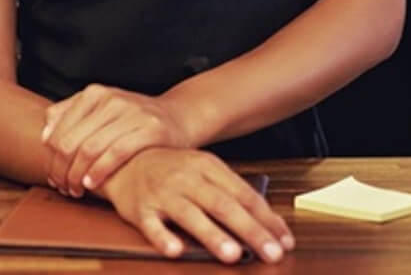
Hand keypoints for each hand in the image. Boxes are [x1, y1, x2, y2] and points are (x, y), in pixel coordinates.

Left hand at [41, 84, 192, 196]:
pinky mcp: (150, 128)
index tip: (52, 176)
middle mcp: (110, 98)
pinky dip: (100, 171)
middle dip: (61, 170)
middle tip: (62, 187)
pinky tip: (92, 183)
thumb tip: (44, 135)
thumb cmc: (132, 119)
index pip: (58, 129)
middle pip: (71, 141)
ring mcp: (131, 112)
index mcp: (94, 93)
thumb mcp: (101, 110)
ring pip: (90, 148)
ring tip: (75, 189)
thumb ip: (71, 116)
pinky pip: (117, 152)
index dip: (50, 157)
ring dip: (77, 175)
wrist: (177, 117)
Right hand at [101, 147, 294, 263]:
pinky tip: (176, 250)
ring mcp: (162, 193)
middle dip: (250, 230)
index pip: (243, 194)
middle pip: (222, 205)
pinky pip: (152, 225)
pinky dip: (163, 238)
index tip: (285, 241)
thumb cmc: (171, 168)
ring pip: (190, 215)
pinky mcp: (140, 208)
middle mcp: (186, 177)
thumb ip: (230, 193)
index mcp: (206, 166)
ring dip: (212, 235)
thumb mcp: (202, 170)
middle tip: (271, 253)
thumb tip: (267, 224)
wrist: (124, 156)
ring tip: (233, 254)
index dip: (266, 218)